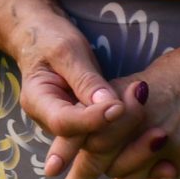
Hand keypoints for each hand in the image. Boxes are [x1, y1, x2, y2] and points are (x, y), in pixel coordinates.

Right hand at [0, 0, 136, 149]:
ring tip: (142, 93)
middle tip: (140, 92)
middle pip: (86, 140)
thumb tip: (111, 106)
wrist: (41, 37)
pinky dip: (128, 122)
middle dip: (118, 123)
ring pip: (102, 141)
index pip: (64, 123)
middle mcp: (50, 121)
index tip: (119, 105)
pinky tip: (142, 103)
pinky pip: (109, 133)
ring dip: (128, 124)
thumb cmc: (49, 38)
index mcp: (37, 102)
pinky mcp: (87, 124)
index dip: (93, 119)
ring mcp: (69, 126)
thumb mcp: (66, 51)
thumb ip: (86, 79)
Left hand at [47, 13, 179, 178]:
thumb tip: (89, 133)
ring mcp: (159, 140)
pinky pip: (162, 178)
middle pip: (99, 160)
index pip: (84, 132)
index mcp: (115, 104)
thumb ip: (110, 110)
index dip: (65, 152)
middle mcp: (133, 123)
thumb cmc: (172, 74)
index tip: (50, 172)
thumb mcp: (133, 84)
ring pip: (128, 177)